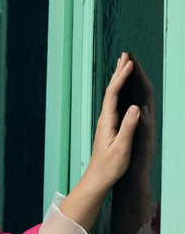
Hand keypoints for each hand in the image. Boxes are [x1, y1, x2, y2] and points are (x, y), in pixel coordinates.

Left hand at [84, 52, 142, 190]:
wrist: (97, 179)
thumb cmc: (110, 166)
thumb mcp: (121, 147)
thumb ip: (128, 127)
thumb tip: (135, 107)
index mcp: (107, 121)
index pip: (113, 94)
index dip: (121, 77)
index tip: (129, 63)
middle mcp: (104, 119)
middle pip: (111, 90)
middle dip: (119, 72)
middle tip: (125, 54)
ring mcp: (106, 122)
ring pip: (112, 95)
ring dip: (118, 78)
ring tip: (124, 64)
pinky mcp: (109, 127)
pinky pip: (115, 102)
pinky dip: (119, 90)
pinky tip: (122, 89)